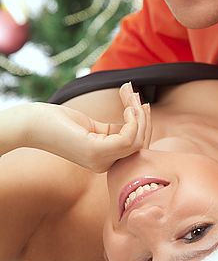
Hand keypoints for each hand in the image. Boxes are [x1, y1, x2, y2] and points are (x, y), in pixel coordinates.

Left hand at [24, 82, 151, 172]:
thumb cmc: (58, 122)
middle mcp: (104, 166)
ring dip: (139, 116)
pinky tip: (126, 108)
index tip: (139, 101)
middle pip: (140, 145)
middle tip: (135, 95)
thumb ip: (113, 129)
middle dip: (144, 118)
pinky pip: (127, 139)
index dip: (143, 124)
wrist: (31, 124)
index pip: (135, 147)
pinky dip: (133, 121)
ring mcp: (100, 160)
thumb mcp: (92, 126)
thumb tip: (136, 115)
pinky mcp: (95, 150)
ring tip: (130, 96)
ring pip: (137, 141)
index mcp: (104, 161)